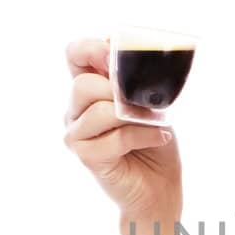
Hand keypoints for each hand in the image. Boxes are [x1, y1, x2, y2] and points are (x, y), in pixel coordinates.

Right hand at [64, 36, 182, 219]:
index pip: (74, 55)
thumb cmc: (153, 139)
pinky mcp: (87, 156)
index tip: (113, 56)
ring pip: (100, 111)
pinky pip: (116, 136)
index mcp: (89, 90)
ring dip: (135, 115)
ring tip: (155, 122)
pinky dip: (144, 135)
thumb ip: (134, 81)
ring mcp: (77, 134)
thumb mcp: (149, 102)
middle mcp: (76, 110)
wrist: (159, 185)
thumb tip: (129, 58)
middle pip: (84, 85)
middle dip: (119, 91)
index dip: (91, 49)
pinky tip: (159, 137)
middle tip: (145, 104)